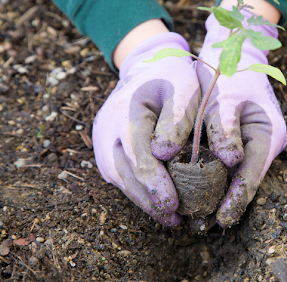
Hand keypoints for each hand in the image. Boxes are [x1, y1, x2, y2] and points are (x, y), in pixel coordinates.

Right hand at [93, 33, 199, 225]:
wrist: (148, 66)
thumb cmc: (172, 77)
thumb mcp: (184, 88)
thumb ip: (177, 118)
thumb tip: (164, 154)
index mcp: (127, 110)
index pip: (138, 155)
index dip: (154, 183)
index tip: (172, 204)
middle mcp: (107, 128)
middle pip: (125, 172)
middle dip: (149, 199)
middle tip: (175, 220)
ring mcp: (102, 139)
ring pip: (119, 177)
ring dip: (142, 200)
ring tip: (170, 218)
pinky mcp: (106, 148)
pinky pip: (119, 174)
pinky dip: (137, 190)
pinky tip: (157, 202)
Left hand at [197, 9, 286, 226]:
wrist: (234, 51)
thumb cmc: (231, 71)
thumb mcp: (226, 98)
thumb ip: (226, 128)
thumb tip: (230, 161)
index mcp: (269, 133)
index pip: (253, 174)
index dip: (238, 198)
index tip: (222, 219)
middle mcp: (265, 142)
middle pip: (247, 179)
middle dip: (228, 202)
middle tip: (205, 225)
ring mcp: (254, 143)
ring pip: (237, 175)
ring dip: (220, 193)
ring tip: (199, 216)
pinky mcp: (240, 141)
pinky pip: (228, 165)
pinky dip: (214, 177)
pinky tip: (197, 189)